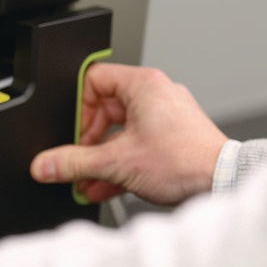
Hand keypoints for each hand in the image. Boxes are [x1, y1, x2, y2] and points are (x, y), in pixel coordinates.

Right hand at [29, 63, 227, 206]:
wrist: (222, 183)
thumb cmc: (186, 161)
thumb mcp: (117, 161)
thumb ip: (74, 163)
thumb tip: (44, 164)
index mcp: (143, 85)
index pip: (93, 80)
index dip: (77, 108)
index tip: (71, 133)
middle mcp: (156, 95)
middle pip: (103, 110)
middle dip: (87, 142)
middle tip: (78, 160)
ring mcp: (166, 117)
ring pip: (119, 132)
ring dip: (100, 159)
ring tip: (88, 181)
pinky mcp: (172, 139)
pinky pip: (135, 146)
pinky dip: (119, 164)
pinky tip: (105, 187)